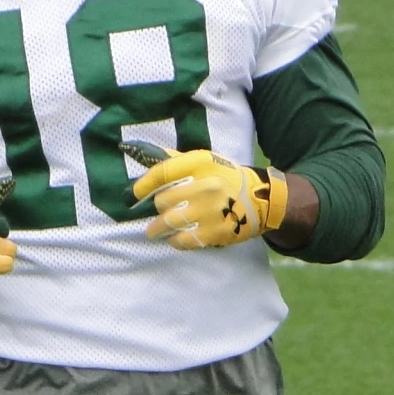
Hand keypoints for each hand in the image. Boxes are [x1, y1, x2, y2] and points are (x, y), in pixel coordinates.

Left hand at [130, 149, 286, 250]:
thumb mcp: (204, 161)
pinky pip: (183, 240)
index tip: (132, 195)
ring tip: (153, 231)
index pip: (162, 173)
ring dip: (157, 229)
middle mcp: (205, 185)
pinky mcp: (215, 232)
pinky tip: (174, 238)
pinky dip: (175, 241)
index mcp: (201, 163)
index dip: (142, 185)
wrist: (260, 199)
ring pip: (169, 222)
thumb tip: (138, 153)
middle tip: (158, 213)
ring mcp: (210, 210)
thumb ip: (175, 161)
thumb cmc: (224, 177)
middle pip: (162, 201)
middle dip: (158, 208)